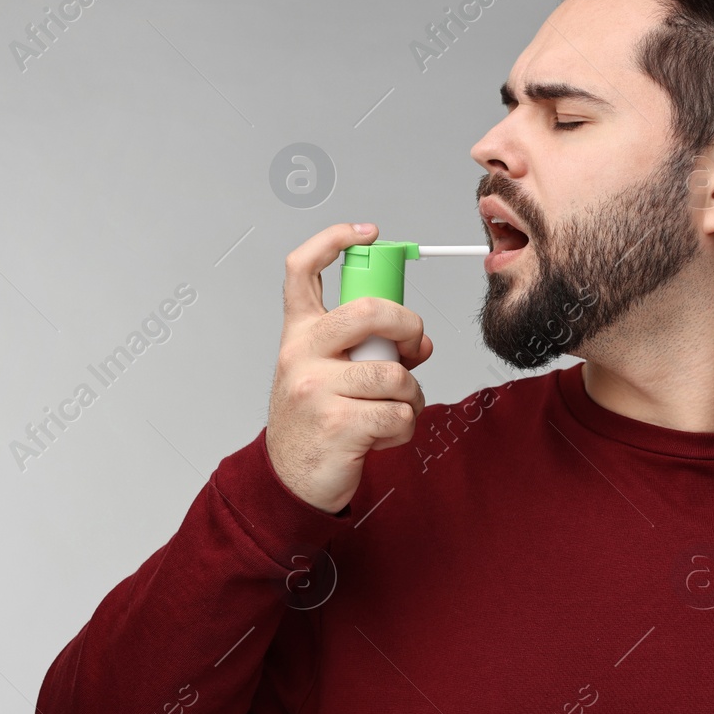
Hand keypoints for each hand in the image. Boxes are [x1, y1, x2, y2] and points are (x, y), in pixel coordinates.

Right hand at [265, 223, 432, 512]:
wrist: (292, 480)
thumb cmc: (318, 421)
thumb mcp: (332, 375)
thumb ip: (372, 349)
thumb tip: (422, 341)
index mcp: (299, 335)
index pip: (303, 271)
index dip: (334, 239)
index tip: (368, 233)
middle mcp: (300, 355)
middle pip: (369, 311)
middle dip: (409, 325)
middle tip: (415, 346)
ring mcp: (316, 390)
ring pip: (395, 374)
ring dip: (411, 394)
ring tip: (395, 409)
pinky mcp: (338, 425)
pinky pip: (399, 414)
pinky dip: (405, 427)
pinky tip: (386, 436)